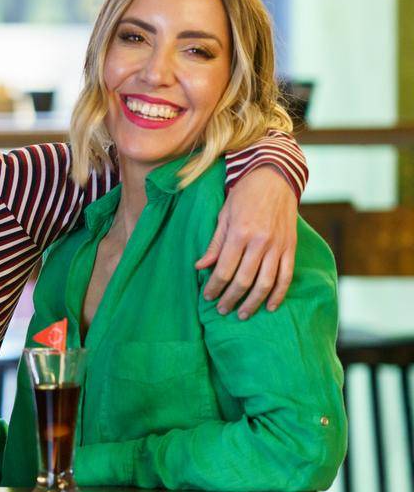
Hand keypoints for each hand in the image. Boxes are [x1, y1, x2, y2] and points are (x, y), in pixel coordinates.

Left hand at [196, 168, 297, 318]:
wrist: (275, 177)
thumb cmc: (244, 195)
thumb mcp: (223, 215)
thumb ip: (214, 243)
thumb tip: (200, 267)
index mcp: (240, 234)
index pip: (224, 270)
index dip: (214, 287)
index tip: (207, 297)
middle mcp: (260, 242)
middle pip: (243, 280)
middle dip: (231, 299)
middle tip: (222, 310)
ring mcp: (278, 246)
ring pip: (266, 282)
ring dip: (253, 302)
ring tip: (243, 314)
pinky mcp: (290, 247)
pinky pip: (286, 276)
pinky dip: (279, 294)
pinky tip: (271, 306)